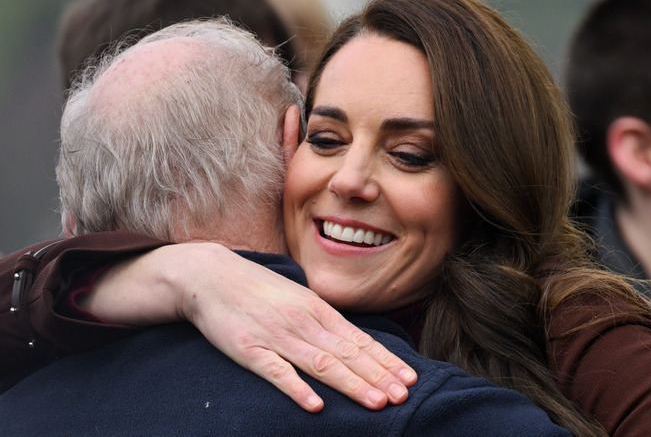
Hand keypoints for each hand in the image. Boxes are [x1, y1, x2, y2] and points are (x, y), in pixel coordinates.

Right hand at [89, 243, 417, 411]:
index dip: (385, 361)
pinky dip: (297, 389)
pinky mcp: (248, 350)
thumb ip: (325, 321)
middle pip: (347, 354)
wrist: (210, 275)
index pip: (359, 340)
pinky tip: (315, 405)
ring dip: (352, 384)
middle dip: (378, 376)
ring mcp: (277, 336)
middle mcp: (303, 322)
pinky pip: (277, 372)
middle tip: (404, 396)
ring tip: (377, 402)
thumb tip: (357, 341)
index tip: (409, 378)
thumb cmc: (259, 289)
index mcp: (317, 310)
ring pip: (322, 364)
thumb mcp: (298, 298)